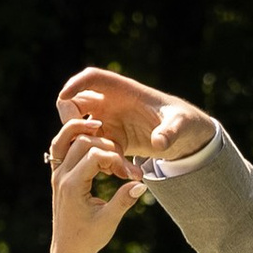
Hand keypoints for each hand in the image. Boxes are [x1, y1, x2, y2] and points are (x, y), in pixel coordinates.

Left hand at [44, 117, 142, 252]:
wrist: (68, 250)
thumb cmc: (89, 238)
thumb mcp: (109, 221)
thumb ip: (123, 201)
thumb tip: (142, 183)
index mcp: (73, 187)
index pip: (96, 156)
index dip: (118, 160)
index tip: (133, 175)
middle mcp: (61, 176)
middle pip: (83, 142)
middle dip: (108, 148)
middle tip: (124, 164)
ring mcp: (57, 174)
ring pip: (66, 138)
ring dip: (85, 132)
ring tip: (104, 129)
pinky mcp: (58, 174)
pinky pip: (60, 147)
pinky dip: (73, 137)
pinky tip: (92, 136)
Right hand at [57, 63, 216, 170]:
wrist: (187, 137)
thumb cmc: (185, 121)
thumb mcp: (180, 125)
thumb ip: (170, 132)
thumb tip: (159, 143)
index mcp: (124, 90)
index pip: (92, 78)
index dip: (75, 84)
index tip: (64, 96)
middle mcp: (111, 104)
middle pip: (75, 103)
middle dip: (71, 121)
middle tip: (81, 142)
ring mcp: (109, 123)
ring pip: (83, 133)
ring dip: (92, 151)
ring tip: (119, 167)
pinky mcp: (113, 141)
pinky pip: (99, 152)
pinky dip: (110, 164)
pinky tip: (130, 174)